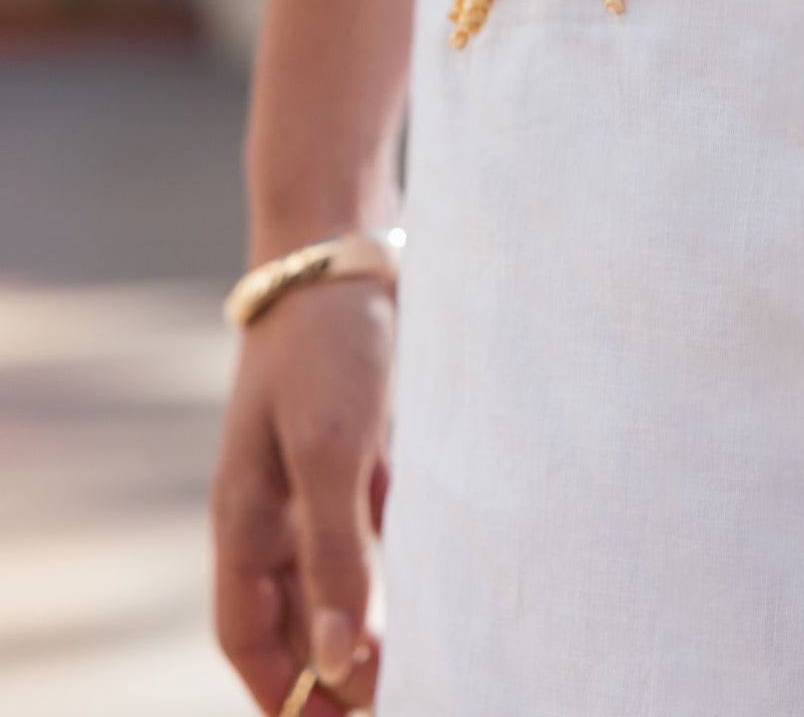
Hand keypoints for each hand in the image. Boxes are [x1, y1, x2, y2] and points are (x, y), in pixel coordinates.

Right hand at [212, 277, 394, 712]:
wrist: (346, 250)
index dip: (283, 691)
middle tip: (396, 701)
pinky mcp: (363, 447)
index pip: (248, 634)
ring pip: (338, 577)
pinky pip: (374, 529)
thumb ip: (334, 554)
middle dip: (333, 672)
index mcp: (246, 516)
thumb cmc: (328, 344)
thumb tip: (335, 661)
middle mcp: (276, 505)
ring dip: (368, 625)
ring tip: (424, 664)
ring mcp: (319, 476)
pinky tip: (439, 586)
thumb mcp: (332, 451)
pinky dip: (397, 566)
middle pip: (295, 616)